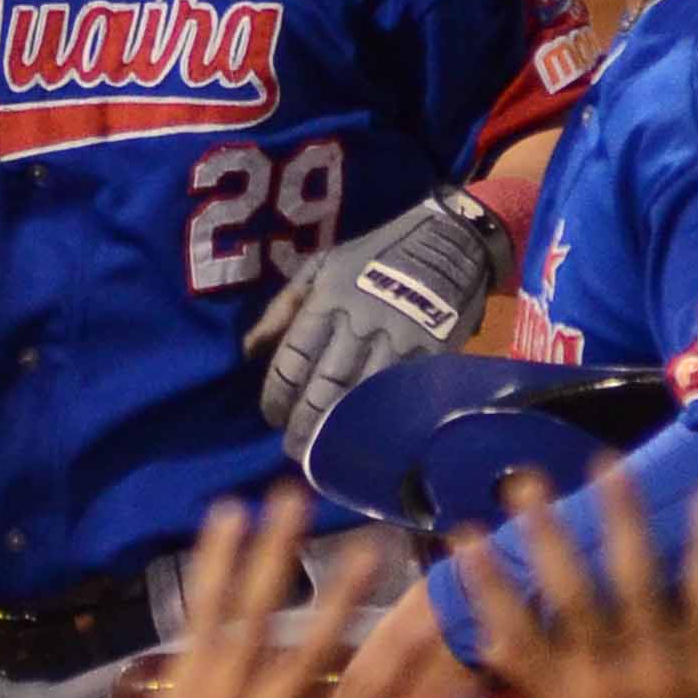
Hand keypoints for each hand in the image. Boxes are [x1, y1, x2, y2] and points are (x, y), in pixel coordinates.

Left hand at [129, 491, 393, 697]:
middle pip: (317, 649)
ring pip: (256, 613)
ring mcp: (226, 694)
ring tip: (293, 499)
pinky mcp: (188, 675)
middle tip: (374, 546)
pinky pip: (204, 610)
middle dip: (347, 595)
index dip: (402, 658)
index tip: (431, 617)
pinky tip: (227, 517)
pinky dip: (214, 561)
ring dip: (276, 551)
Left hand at [248, 185, 510, 449]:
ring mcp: (397, 342)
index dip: (276, 395)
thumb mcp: (322, 265)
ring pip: (360, 398)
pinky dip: (378, 422)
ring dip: (337, 433)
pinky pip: (398, 395)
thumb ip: (284, 307)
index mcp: (328, 301)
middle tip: (292, 448)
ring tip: (322, 456)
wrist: (449, 240)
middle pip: (323, 387)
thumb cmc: (376, 254)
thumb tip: (249, 349)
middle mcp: (358, 324)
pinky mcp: (430, 355)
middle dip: (303, 424)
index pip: (292, 359)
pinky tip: (364, 442)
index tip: (271, 416)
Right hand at [438, 463, 697, 697]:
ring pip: (638, 581)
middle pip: (572, 596)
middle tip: (524, 482)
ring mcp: (664, 664)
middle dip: (545, 535)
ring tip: (606, 463)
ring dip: (621, 518)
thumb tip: (488, 648)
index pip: (514, 636)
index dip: (486, 584)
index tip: (464, 536)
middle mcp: (607, 679)